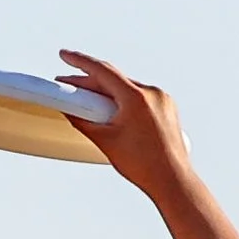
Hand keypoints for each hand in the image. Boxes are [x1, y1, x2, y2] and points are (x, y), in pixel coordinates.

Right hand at [55, 51, 193, 191]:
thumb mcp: (105, 141)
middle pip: (114, 80)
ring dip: (107, 91)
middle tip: (68, 84)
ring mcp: (162, 100)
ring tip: (88, 100)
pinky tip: (113, 109)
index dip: (79, 61)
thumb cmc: (144, 166)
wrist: (173, 182)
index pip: (102, 71)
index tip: (65, 55)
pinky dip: (125, 99)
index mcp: (136, 98)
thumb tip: (69, 111)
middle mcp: (152, 93)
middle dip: (89, 82)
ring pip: (128, 87)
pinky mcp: (168, 109)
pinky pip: (141, 97)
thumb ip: (83, 122)